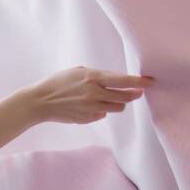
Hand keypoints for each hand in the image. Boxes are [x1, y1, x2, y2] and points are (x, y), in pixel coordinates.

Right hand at [24, 66, 153, 124]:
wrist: (39, 102)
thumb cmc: (56, 83)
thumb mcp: (77, 71)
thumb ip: (97, 75)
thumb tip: (115, 81)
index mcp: (92, 78)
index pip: (124, 80)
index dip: (140, 82)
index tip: (150, 82)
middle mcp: (94, 93)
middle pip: (126, 97)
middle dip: (133, 94)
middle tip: (136, 92)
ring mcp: (91, 108)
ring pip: (117, 108)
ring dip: (117, 103)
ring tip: (107, 98)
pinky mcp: (87, 119)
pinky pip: (102, 114)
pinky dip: (100, 110)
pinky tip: (89, 106)